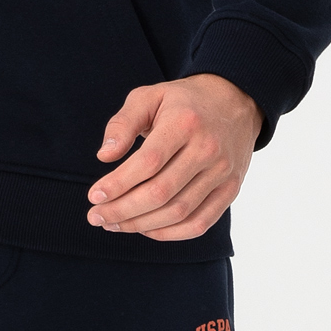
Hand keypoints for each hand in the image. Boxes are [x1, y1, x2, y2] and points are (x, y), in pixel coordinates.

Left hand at [87, 74, 260, 241]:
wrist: (236, 101)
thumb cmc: (184, 102)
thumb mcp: (149, 97)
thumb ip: (123, 124)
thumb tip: (104, 156)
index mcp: (185, 122)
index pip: (148, 163)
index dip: (118, 184)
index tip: (94, 196)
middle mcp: (208, 149)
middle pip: (161, 192)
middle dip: (122, 210)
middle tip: (96, 216)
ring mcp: (223, 173)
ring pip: (178, 212)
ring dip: (141, 225)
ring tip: (114, 224)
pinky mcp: (230, 190)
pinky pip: (199, 223)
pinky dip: (170, 233)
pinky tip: (146, 229)